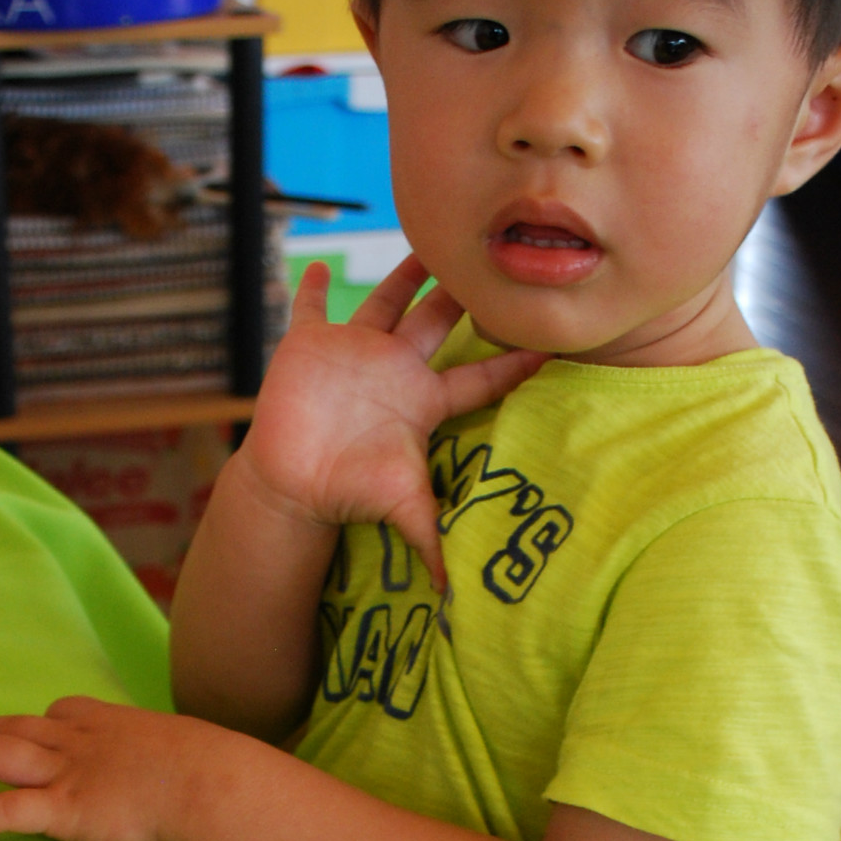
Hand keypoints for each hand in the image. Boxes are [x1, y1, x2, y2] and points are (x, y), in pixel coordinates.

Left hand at [0, 696, 216, 840]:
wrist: (209, 782)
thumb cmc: (210, 768)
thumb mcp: (185, 745)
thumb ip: (168, 754)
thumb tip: (187, 767)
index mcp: (109, 722)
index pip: (61, 712)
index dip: (38, 722)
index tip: (27, 730)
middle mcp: (79, 740)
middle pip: (15, 727)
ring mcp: (68, 772)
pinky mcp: (65, 808)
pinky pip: (7, 808)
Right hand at [240, 255, 540, 588]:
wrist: (292, 486)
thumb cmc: (347, 494)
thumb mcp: (403, 509)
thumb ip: (436, 543)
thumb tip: (461, 597)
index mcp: (423, 400)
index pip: (480, 377)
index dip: (514, 361)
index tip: (549, 340)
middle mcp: (395, 370)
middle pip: (439, 321)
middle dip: (463, 293)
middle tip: (493, 259)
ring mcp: (354, 354)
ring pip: (386, 301)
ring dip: (407, 273)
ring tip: (429, 242)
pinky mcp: (311, 346)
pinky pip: (310, 308)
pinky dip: (310, 287)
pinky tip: (313, 264)